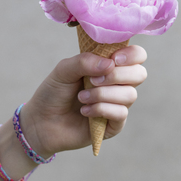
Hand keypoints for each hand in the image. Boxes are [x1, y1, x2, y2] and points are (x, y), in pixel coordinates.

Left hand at [20, 45, 146, 157]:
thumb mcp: (64, 70)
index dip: (132, 55)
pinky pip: (121, 114)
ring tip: (82, 98)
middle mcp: (117, 84)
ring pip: (130, 95)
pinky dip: (102, 110)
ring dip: (103, 94)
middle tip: (92, 80)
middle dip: (117, 75)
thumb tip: (110, 64)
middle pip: (140, 74)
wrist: (41, 121)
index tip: (114, 59)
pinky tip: (84, 111)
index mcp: (109, 66)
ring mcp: (117, 104)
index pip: (137, 56)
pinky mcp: (114, 125)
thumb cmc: (53, 92)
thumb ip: (84, 61)